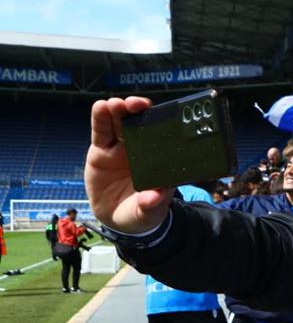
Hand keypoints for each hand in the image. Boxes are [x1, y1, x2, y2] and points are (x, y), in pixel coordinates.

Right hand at [86, 97, 173, 232]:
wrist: (117, 218)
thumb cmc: (140, 212)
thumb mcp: (147, 213)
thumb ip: (150, 205)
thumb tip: (154, 197)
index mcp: (158, 160)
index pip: (161, 136)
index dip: (161, 123)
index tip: (162, 114)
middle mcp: (141, 150)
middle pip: (140, 124)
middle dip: (139, 111)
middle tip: (137, 104)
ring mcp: (121, 148)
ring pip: (120, 124)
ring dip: (119, 110)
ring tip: (116, 104)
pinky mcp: (102, 150)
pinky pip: (101, 131)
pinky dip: (101, 118)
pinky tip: (101, 106)